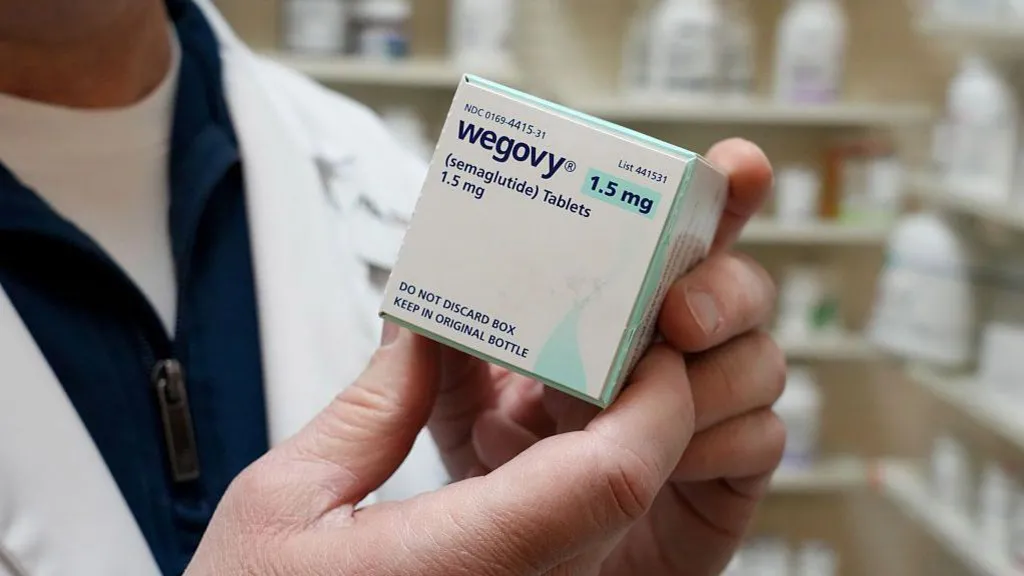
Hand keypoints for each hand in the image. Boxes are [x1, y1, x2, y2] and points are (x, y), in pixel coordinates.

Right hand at [186, 137, 779, 575]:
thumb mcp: (280, 506)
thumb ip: (367, 412)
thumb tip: (423, 334)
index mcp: (463, 567)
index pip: (612, 476)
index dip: (652, 395)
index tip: (639, 333)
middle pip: (624, 486)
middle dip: (630, 396)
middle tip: (595, 330)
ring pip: (607, 511)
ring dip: (600, 433)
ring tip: (549, 372)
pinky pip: (570, 539)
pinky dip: (563, 475)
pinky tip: (510, 438)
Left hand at [429, 138, 782, 574]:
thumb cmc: (471, 498)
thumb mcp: (443, 414)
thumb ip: (432, 363)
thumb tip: (416, 308)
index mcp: (606, 322)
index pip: (671, 244)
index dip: (714, 200)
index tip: (734, 166)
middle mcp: (666, 359)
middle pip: (739, 290)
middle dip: (726, 286)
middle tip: (677, 312)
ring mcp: (702, 420)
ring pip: (761, 363)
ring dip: (712, 375)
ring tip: (648, 396)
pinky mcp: (724, 486)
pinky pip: (763, 443)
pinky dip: (720, 442)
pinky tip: (668, 460)